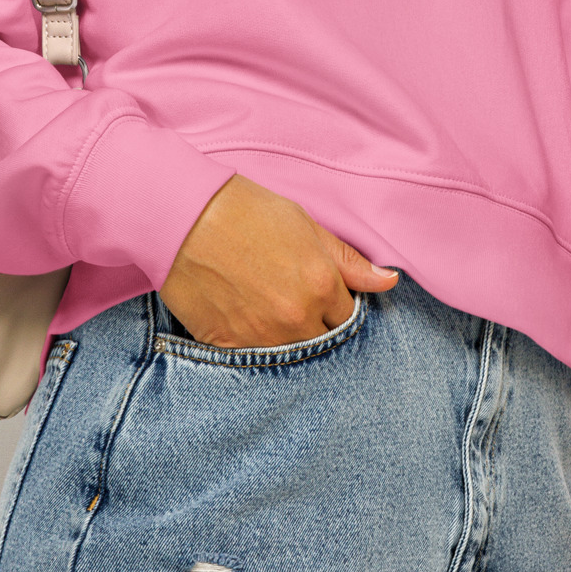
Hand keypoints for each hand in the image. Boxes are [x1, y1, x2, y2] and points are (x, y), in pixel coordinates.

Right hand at [160, 174, 398, 348]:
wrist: (181, 216)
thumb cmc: (244, 210)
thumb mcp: (304, 224)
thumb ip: (348, 260)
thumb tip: (389, 282)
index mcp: (321, 285)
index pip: (347, 317)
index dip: (334, 306)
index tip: (320, 296)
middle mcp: (296, 317)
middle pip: (322, 341)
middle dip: (315, 327)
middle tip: (292, 304)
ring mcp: (262, 337)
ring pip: (291, 356)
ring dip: (286, 341)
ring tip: (268, 313)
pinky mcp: (228, 347)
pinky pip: (254, 361)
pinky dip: (254, 348)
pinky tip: (244, 322)